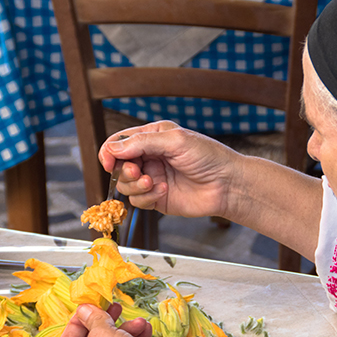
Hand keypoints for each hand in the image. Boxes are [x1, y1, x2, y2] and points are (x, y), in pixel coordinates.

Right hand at [98, 121, 243, 218]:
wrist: (228, 185)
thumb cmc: (208, 157)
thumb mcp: (174, 141)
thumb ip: (142, 142)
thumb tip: (113, 148)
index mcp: (153, 136)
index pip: (119, 142)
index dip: (109, 151)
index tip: (108, 161)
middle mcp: (150, 157)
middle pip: (119, 165)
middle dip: (124, 170)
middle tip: (137, 172)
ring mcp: (153, 178)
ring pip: (125, 184)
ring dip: (135, 185)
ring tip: (152, 183)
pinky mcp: (157, 198)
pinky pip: (138, 200)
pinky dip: (147, 197)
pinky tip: (164, 191)